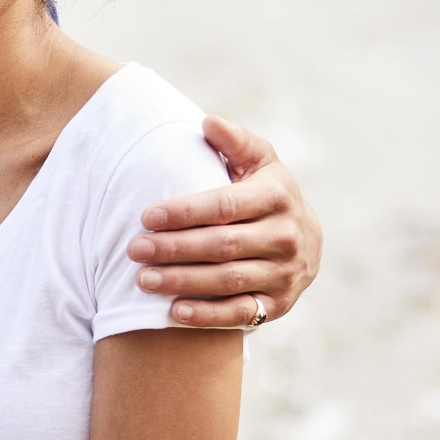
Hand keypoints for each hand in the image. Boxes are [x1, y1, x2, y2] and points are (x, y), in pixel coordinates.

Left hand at [129, 117, 322, 328]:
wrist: (305, 241)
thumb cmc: (265, 194)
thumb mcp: (258, 162)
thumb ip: (235, 142)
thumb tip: (209, 123)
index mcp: (277, 196)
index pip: (224, 206)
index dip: (184, 212)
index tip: (146, 216)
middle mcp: (286, 236)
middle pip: (222, 245)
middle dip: (174, 248)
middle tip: (133, 249)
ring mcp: (285, 273)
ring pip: (228, 281)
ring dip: (183, 282)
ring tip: (143, 280)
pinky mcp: (278, 304)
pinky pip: (240, 314)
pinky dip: (208, 317)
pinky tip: (174, 312)